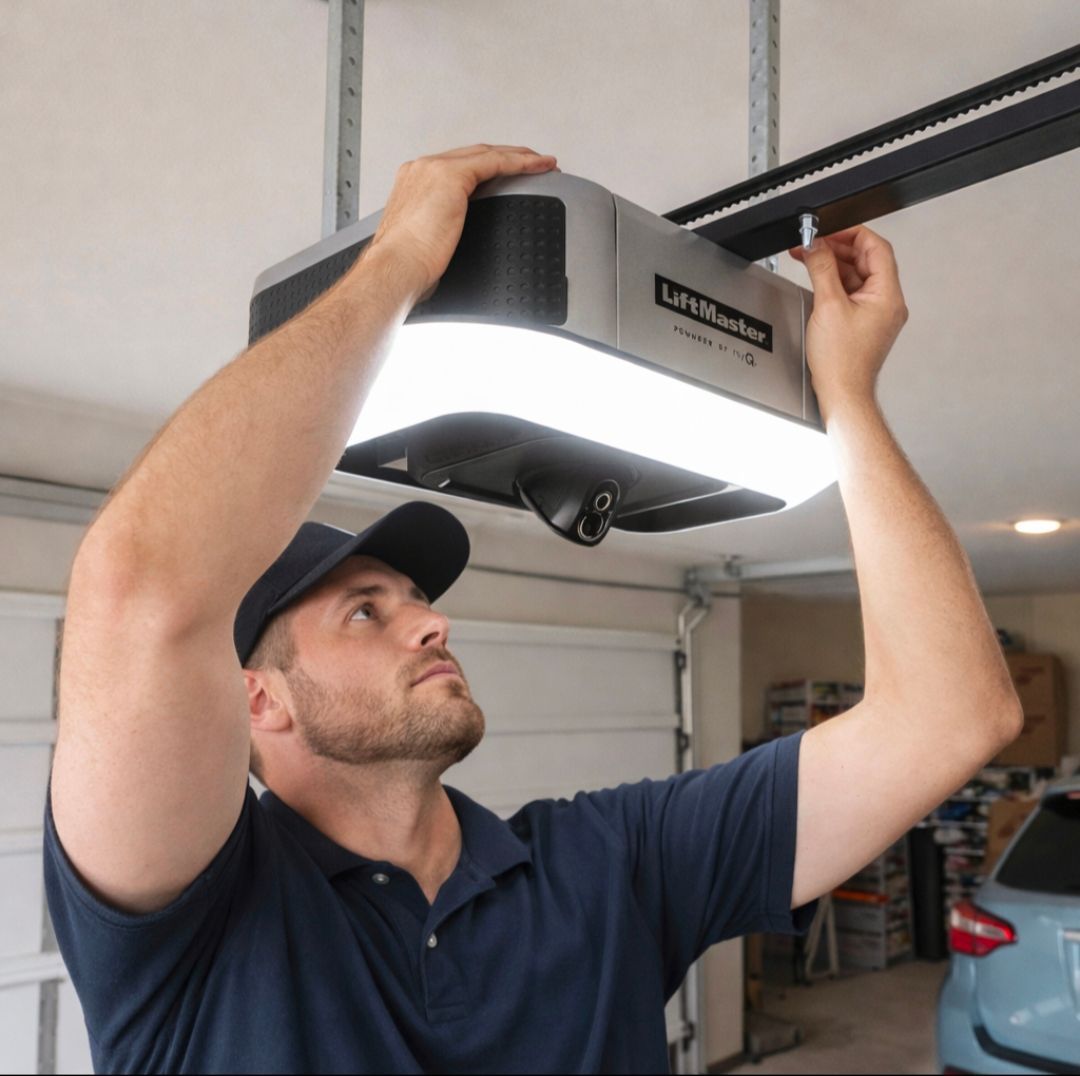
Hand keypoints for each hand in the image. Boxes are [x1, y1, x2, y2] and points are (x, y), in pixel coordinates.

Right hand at [366, 144, 558, 301]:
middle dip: (506, 157)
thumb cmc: (404, 267)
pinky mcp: (451, 176)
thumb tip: (455, 249)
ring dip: (518, 156)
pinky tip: (539, 166)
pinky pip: (495, 162)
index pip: (458, 166)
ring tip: (543, 164)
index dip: (486, 168)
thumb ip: (441, 232)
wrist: (395, 269)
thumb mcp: (426, 244)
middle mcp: (422, 169)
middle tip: (533, 165)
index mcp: (414, 183)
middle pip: (474, 154)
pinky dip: (520, 162)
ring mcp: (434, 169)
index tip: (505, 177)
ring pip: (487, 153)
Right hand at [788, 225, 908, 422]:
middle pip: (866, 260)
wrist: (842, 392)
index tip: (830, 230)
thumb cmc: (842, 362)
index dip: (852, 234)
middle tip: (813, 245)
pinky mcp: (864, 323)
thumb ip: (822, 269)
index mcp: (887, 296)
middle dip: (838, 249)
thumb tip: (816, 246)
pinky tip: (818, 281)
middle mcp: (887, 303)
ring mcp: (877, 313)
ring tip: (810, 261)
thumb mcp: (828, 306)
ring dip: (833, 266)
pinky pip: (852, 293)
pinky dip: (835, 283)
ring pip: (857, 276)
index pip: (876, 248)